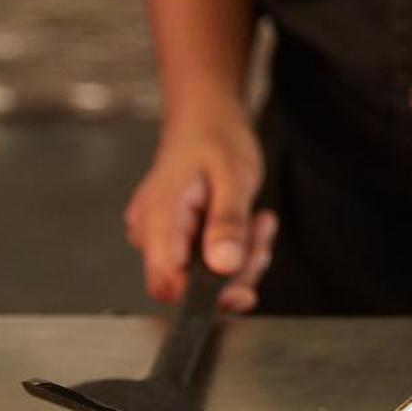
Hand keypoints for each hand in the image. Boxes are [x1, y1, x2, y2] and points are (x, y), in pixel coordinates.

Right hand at [124, 105, 276, 311]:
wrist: (205, 115)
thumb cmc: (216, 137)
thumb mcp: (234, 177)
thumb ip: (227, 224)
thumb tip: (224, 266)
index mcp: (159, 217)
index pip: (167, 284)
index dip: (206, 296)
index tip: (244, 287)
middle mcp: (150, 230)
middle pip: (186, 285)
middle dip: (234, 272)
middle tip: (261, 236)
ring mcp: (159, 234)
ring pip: (198, 274)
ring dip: (239, 258)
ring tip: (257, 221)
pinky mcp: (173, 235)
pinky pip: (201, 260)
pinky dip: (230, 249)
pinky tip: (245, 223)